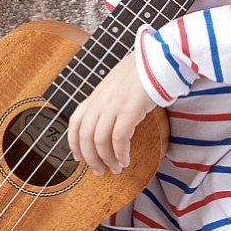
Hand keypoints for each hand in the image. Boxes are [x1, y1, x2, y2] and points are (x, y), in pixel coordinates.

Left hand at [67, 52, 158, 175]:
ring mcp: (114, 104)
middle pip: (85, 136)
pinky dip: (120, 153)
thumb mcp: (116, 86)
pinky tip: (125, 160)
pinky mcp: (130, 109)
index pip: (75, 122)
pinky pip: (119, 138)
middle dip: (90, 158)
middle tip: (99, 171)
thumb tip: (109, 122)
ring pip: (100, 140)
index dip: (73, 142)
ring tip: (116, 169)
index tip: (78, 158)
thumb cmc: (141, 73)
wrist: (157, 59)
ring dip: (106, 159)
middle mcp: (100, 101)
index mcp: (96, 96)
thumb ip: (109, 102)